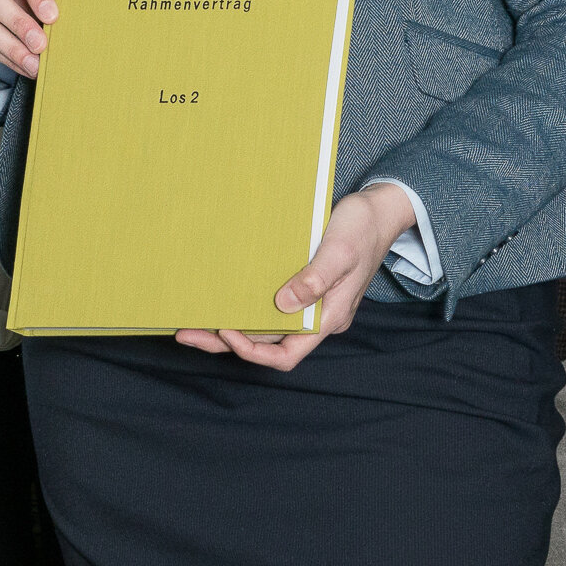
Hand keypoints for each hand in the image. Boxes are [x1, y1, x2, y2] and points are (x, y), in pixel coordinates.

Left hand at [174, 182, 414, 373]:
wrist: (380, 211)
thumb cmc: (363, 229)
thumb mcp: (341, 251)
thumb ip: (315, 278)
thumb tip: (284, 304)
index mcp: (329, 317)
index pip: (286, 354)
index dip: (253, 351)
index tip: (225, 332)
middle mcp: (317, 317)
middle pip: (268, 343)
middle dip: (226, 341)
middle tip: (185, 332)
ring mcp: (310, 303)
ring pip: (264, 326)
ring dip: (230, 325)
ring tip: (193, 320)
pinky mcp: (302, 286)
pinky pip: (269, 306)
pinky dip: (244, 306)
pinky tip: (221, 297)